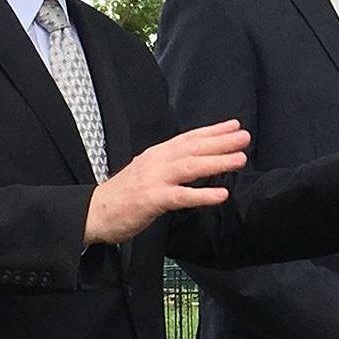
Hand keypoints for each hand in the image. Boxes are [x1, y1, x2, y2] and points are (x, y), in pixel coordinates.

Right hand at [83, 120, 248, 243]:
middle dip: (221, 141)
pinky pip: (181, 196)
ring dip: (217, 162)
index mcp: (157, 154)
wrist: (94, 212)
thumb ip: (170, 164)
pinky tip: (221, 195)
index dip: (213, 131)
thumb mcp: (148, 171)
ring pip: (190, 167)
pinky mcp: (152, 200)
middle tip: (244, 136)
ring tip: (240, 159)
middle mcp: (157, 161)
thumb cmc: (123, 195)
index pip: (189, 138)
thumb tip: (196, 160)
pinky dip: (202, 195)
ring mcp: (154, 179)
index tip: (234, 125)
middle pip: (193, 148)